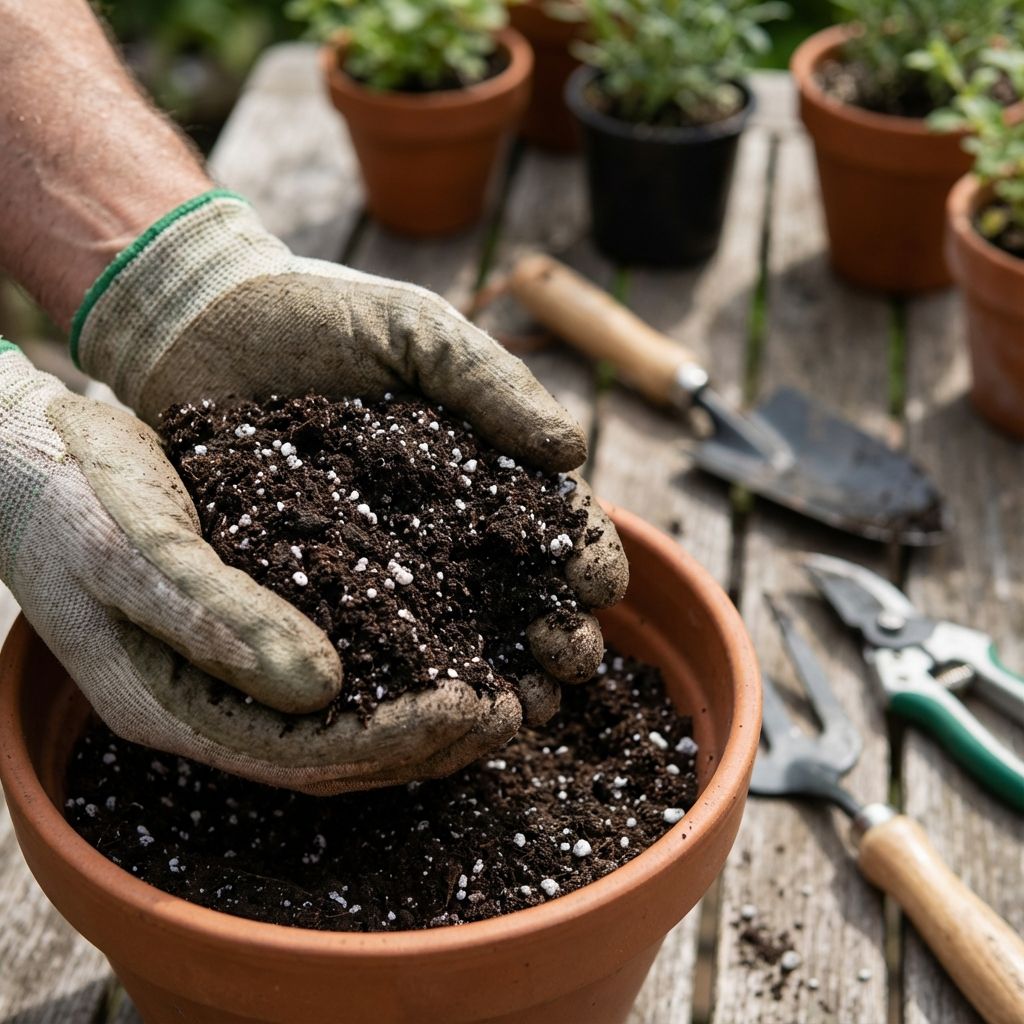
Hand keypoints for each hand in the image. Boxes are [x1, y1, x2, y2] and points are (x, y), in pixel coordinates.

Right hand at [0, 343, 523, 792]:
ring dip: (425, 718)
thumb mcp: (133, 549)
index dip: (396, 742)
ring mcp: (227, 679)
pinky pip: (337, 674)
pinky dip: (400, 668)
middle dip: (429, 742)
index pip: (305, 755)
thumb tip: (325, 687)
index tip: (475, 709)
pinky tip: (452, 642)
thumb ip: (217, 618)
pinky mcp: (248, 636)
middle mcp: (210, 707)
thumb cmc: (70, 498)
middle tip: (513, 711)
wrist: (30, 463)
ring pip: (344, 725)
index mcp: (174, 707)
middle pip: (337, 756)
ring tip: (504, 692)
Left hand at [74, 191, 628, 723]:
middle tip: (565, 661)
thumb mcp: (418, 333)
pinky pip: (369, 645)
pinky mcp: (317, 590)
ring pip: (459, 641)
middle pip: (522, 600)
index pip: (557, 527)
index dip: (588, 559)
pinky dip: (406, 684)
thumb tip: (571, 453)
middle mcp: (444, 531)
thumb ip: (493, 383)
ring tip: (520, 711)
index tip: (596, 586)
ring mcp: (383, 568)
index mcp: (483, 472)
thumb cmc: (320, 317)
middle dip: (560, 638)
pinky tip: (429, 712)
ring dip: (501, 680)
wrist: (201, 326)